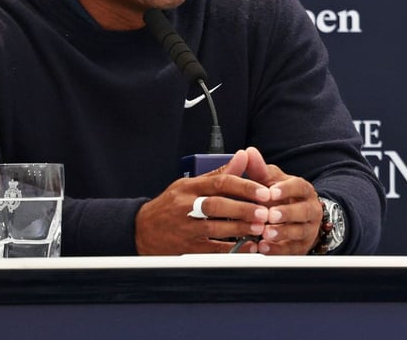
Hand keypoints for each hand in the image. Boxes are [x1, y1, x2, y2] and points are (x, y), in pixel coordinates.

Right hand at [134, 148, 272, 254]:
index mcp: (189, 187)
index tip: (263, 191)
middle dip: (243, 209)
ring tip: (260, 227)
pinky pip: (212, 250)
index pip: (219, 182)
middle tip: (264, 211)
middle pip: (217, 205)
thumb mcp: (190, 184)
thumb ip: (218, 173)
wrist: (141, 230)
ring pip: (215, 228)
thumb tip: (243, 156)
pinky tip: (248, 247)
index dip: (243, 186)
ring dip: (240, 229)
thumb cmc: (171, 205)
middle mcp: (186, 206)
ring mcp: (186, 229)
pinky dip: (232, 249)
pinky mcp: (187, 248)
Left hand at [243, 146, 322, 254]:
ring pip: (300, 231)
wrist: (300, 220)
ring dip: (282, 233)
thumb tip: (249, 152)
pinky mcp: (302, 247)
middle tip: (269, 215)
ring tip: (265, 233)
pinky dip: (277, 250)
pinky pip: (292, 250)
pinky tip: (264, 248)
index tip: (271, 192)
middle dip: (286, 213)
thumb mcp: (272, 182)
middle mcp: (311, 209)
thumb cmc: (282, 198)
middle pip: (303, 211)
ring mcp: (308, 229)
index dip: (286, 189)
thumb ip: (260, 170)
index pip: (299, 186)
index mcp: (304, 190)